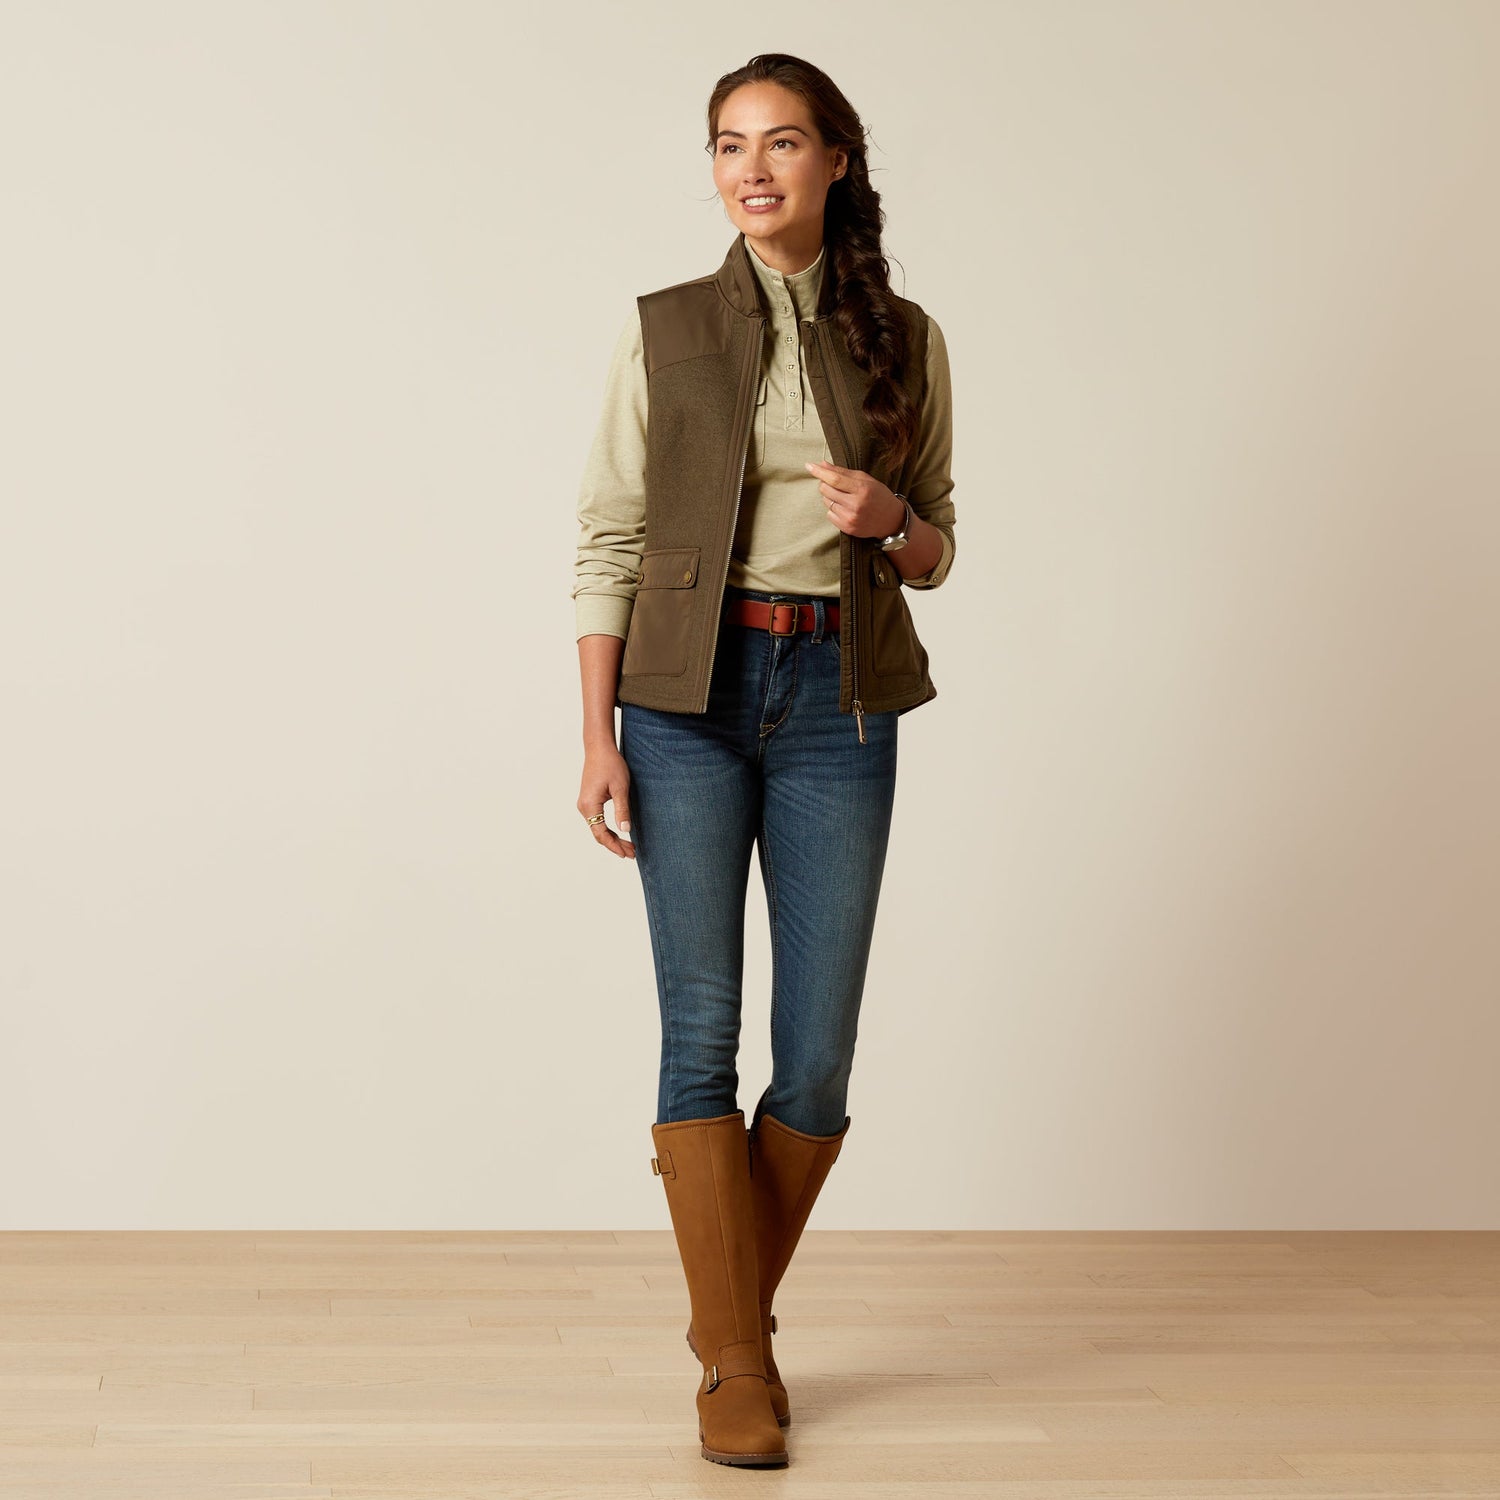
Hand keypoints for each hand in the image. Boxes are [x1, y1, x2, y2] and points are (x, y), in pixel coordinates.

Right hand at [578, 744, 635, 859]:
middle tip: (632, 853)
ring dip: (612, 838)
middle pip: (599, 834)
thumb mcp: (620, 788)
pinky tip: (620, 833)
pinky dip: (608, 829)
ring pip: (598, 828)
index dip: (615, 846)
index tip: (627, 854)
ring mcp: (585, 804)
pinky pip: (597, 821)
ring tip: (629, 846)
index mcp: (590, 805)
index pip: (601, 834)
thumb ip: (622, 810)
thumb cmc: (610, 765)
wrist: (599, 748)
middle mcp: (584, 807)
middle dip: (615, 845)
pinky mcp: (589, 801)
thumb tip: (626, 830)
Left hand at [805, 461, 906, 538]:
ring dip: (830, 497)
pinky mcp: (847, 528)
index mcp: (862, 489)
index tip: (809, 465)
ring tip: (845, 498)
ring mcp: (851, 518)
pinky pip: (829, 515)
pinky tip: (845, 509)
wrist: (890, 520)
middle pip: (826, 490)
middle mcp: (856, 504)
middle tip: (835, 484)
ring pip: (826, 502)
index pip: (835, 479)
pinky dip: (833, 510)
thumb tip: (821, 464)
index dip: (819, 472)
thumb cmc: (877, 495)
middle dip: (826, 484)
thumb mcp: (864, 479)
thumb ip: (842, 472)